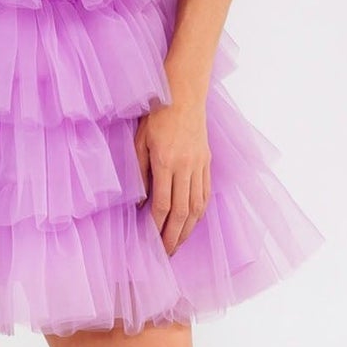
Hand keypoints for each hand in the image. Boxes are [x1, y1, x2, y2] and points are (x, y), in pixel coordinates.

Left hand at [134, 91, 211, 255]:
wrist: (184, 93)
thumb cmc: (156, 114)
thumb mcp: (139, 141)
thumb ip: (140, 172)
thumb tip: (139, 202)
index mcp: (166, 162)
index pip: (163, 204)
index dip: (157, 226)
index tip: (150, 240)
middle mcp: (186, 166)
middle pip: (183, 212)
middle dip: (173, 236)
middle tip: (165, 254)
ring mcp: (199, 165)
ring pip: (197, 206)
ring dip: (188, 229)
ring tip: (178, 244)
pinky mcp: (207, 162)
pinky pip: (205, 193)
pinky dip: (200, 212)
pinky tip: (192, 223)